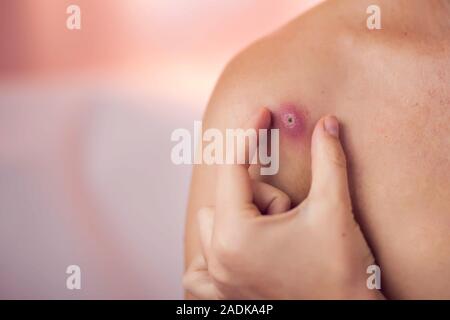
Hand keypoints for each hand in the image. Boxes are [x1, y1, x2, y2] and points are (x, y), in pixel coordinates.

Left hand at [183, 108, 383, 298]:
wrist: (348, 319)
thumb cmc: (341, 272)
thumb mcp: (334, 210)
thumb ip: (329, 160)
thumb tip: (327, 124)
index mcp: (236, 236)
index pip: (235, 168)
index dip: (251, 133)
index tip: (263, 111)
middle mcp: (218, 261)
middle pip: (225, 198)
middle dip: (260, 196)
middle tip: (292, 214)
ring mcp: (217, 283)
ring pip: (212, 226)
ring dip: (239, 219)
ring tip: (274, 236)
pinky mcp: (222, 299)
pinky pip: (195, 272)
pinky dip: (211, 255)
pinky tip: (238, 254)